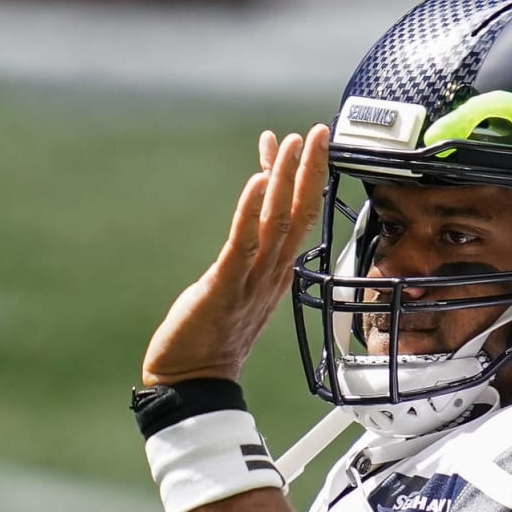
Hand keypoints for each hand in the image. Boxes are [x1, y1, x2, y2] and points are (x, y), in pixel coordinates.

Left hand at [141, 124, 330, 385]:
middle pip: (298, 214)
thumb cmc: (212, 337)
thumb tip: (252, 225)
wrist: (195, 380)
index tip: (302, 142)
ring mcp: (251, 281)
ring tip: (291, 143)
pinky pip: (242, 246)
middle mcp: (271, 273)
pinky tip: (256, 183)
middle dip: (308, 170)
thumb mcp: (235, 286)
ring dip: (284, 180)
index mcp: (276, 272)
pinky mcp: (224, 288)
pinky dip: (250, 213)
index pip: (296, 216)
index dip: (300, 177)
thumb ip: (247, 253)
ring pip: (276, 223)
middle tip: (316, 131)